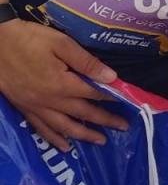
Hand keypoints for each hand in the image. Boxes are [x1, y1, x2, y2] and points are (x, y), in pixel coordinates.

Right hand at [0, 20, 127, 150]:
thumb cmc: (29, 38)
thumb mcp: (61, 43)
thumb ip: (86, 62)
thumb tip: (112, 77)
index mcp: (63, 84)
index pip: (94, 94)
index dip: (112, 98)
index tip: (128, 102)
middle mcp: (51, 100)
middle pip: (83, 113)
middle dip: (105, 120)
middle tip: (124, 127)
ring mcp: (35, 106)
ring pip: (64, 126)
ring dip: (84, 135)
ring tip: (100, 141)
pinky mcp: (23, 108)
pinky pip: (41, 129)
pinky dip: (54, 139)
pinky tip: (64, 146)